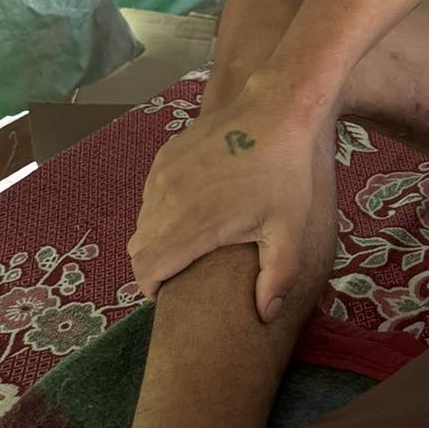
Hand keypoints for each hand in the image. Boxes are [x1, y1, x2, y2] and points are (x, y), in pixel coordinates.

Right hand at [128, 83, 326, 319]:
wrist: (278, 110)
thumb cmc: (287, 174)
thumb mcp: (290, 230)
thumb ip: (277, 278)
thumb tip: (265, 317)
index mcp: (194, 223)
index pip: (147, 268)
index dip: (152, 288)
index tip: (168, 296)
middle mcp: (168, 198)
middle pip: (138, 247)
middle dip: (152, 267)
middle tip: (179, 276)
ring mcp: (163, 173)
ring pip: (142, 220)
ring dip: (156, 238)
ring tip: (186, 246)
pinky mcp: (166, 155)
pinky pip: (150, 195)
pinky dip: (160, 211)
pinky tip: (191, 212)